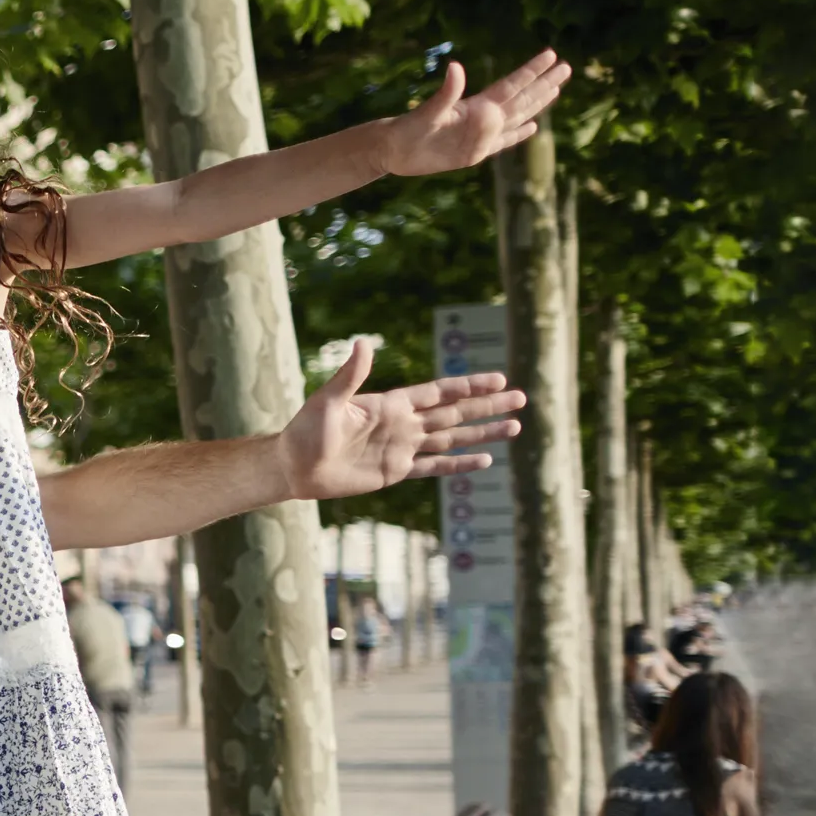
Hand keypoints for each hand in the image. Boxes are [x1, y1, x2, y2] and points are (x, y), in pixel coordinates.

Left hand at [282, 340, 524, 501]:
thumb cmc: (305, 430)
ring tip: (514, 428)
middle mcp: (403, 424)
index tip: (499, 378)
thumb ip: (351, 375)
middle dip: (488, 406)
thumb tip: (363, 343)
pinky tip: (483, 462)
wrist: (294, 466)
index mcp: (391, 404)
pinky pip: (434, 467)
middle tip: (521, 399)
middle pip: (455, 413)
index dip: (469, 385)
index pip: (440, 391)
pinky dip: (458, 464)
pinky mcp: (395, 472)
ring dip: (482, 433)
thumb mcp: (328, 400)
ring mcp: (402, 448)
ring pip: (452, 438)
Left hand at [379, 50, 572, 176]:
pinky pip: (503, 142)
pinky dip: (518, 135)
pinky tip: (531, 128)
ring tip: (555, 89)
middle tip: (566, 67)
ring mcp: (480, 134)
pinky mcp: (474, 152)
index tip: (551, 55)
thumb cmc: (408, 129)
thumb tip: (456, 67)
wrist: (393, 150)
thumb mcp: (428, 111)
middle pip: (521, 98)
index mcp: (476, 105)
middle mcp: (482, 117)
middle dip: (543, 83)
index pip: (511, 85)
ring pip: (517, 117)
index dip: (531, 71)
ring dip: (537, 104)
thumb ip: (447, 93)